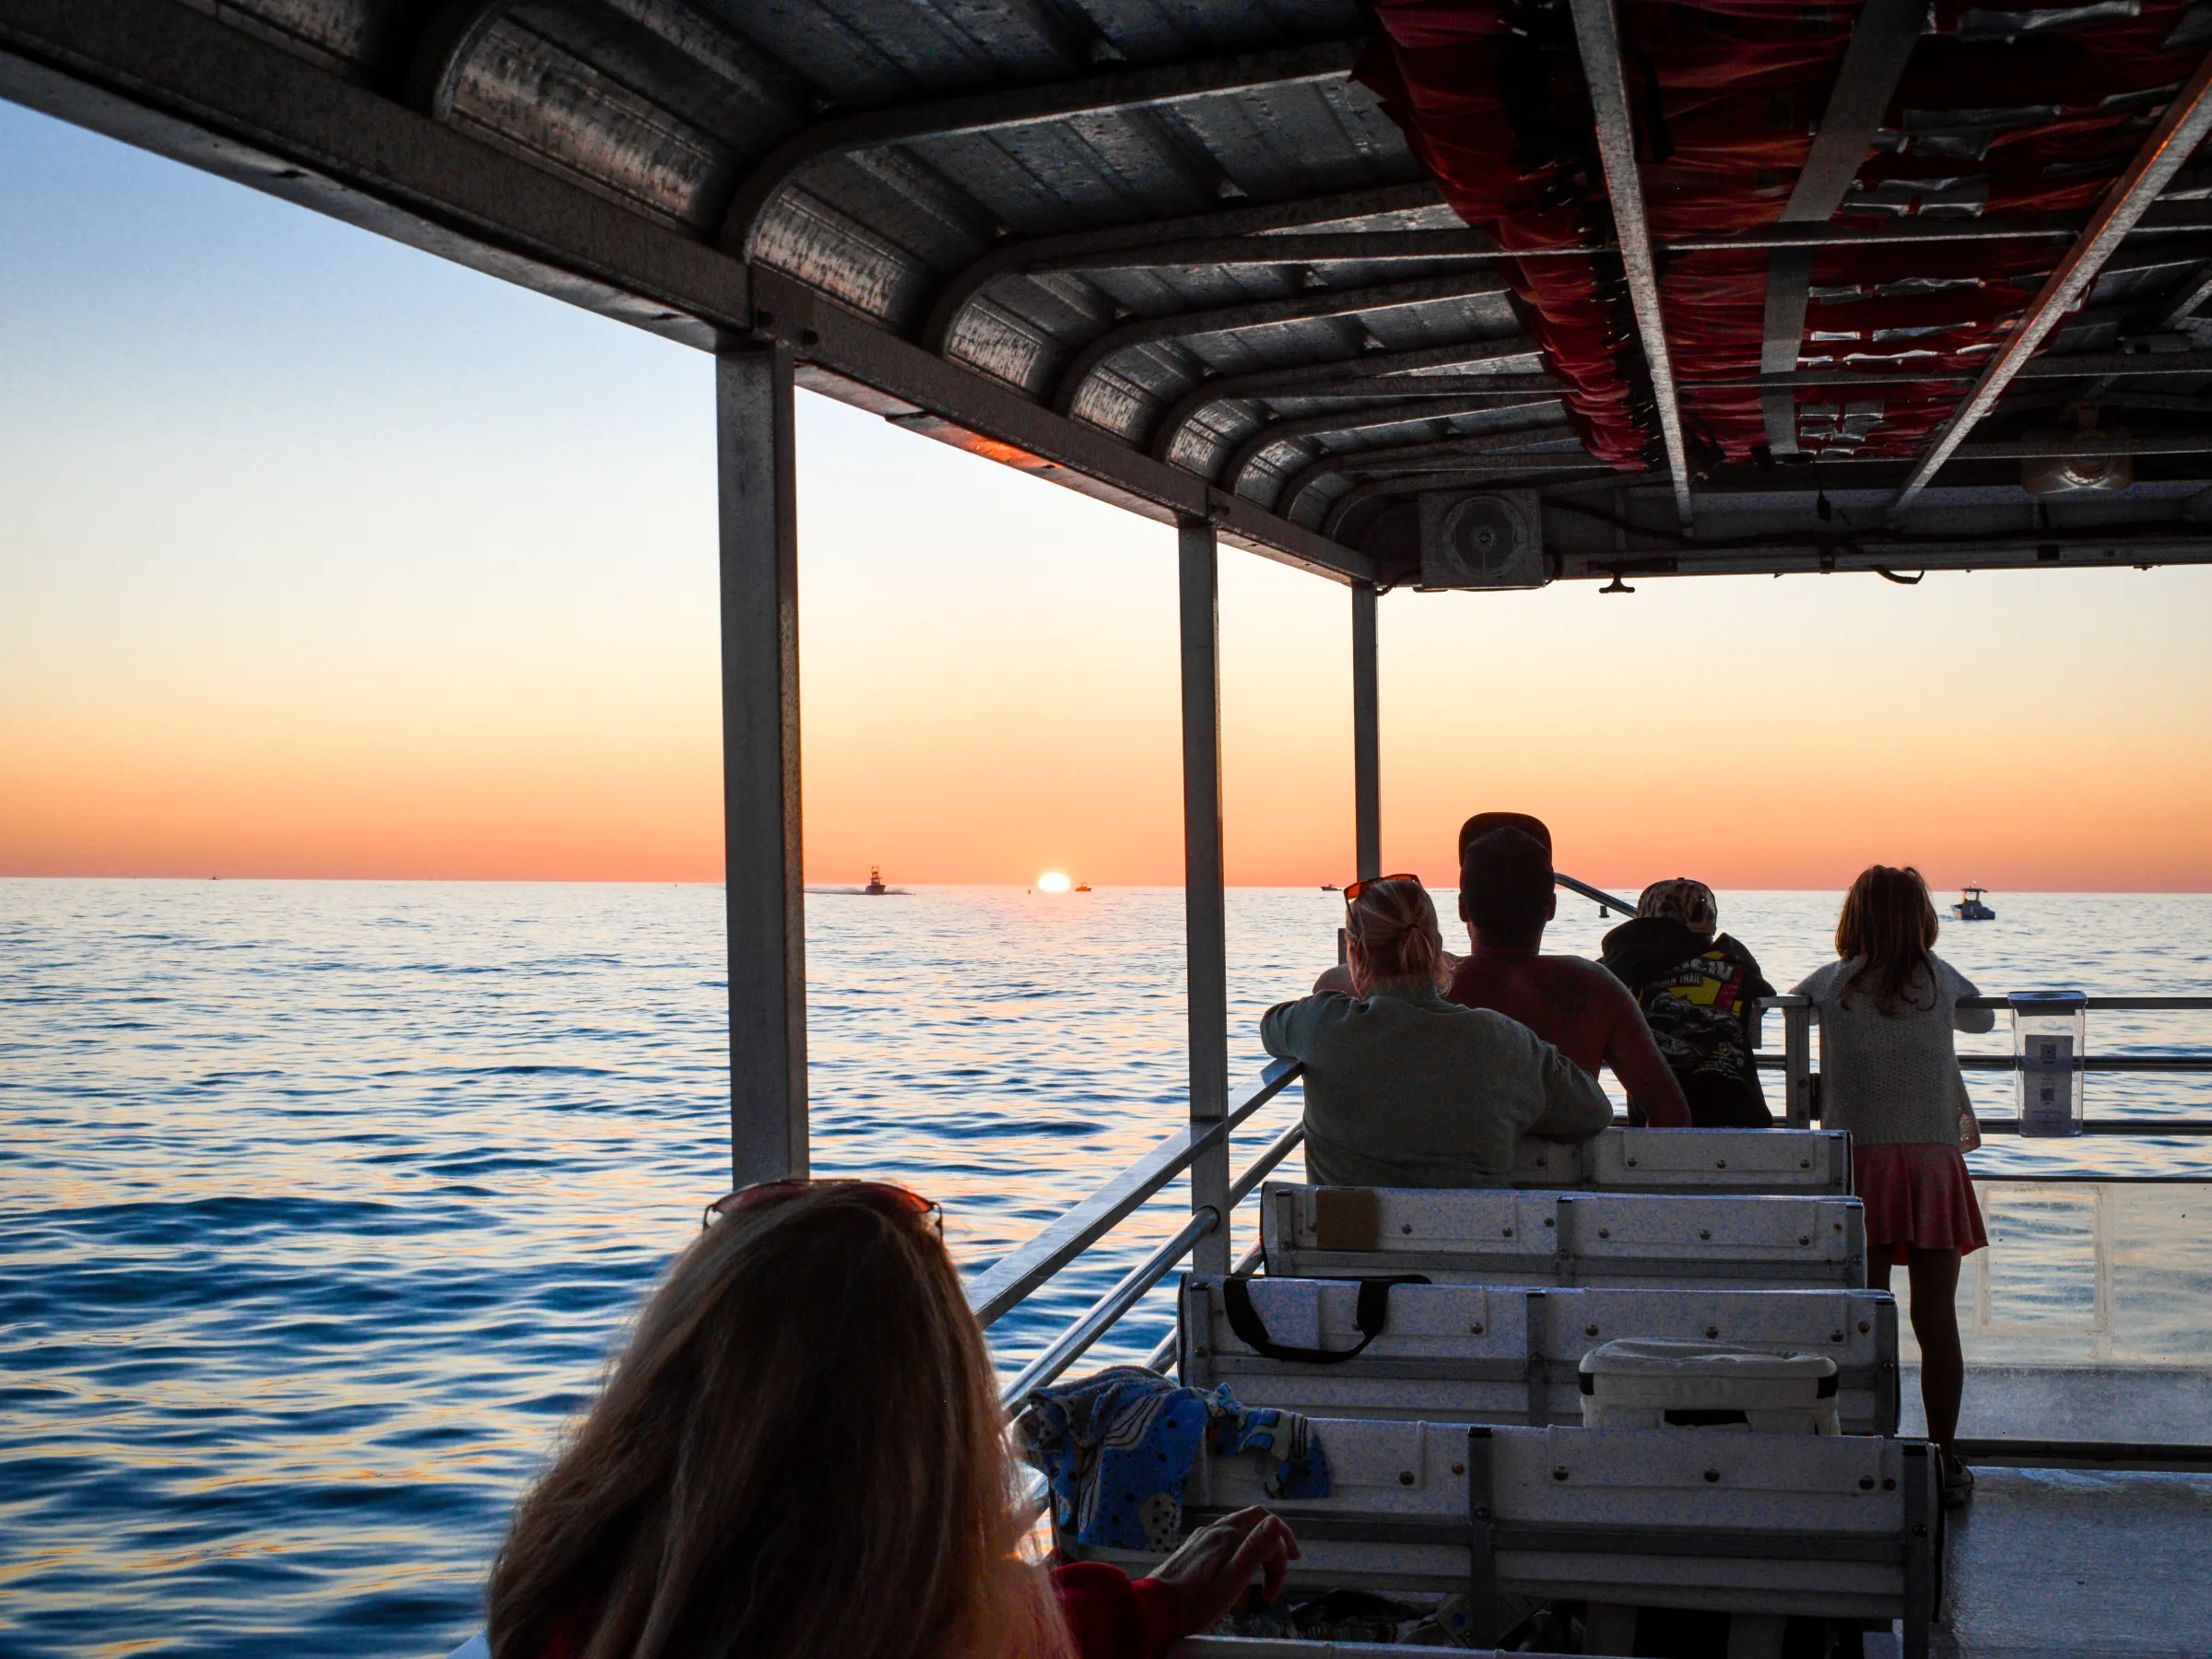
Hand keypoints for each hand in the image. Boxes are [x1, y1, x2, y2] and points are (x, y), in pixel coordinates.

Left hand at [1150, 1506, 1299, 1634]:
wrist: (1156, 1607)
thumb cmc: (1195, 1603)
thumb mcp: (1232, 1581)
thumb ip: (1255, 1550)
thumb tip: (1276, 1523)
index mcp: (1230, 1537)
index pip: (1270, 1538)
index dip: (1279, 1564)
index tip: (1272, 1592)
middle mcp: (1218, 1529)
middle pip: (1257, 1521)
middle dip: (1277, 1540)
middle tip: (1288, 1562)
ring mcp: (1205, 1535)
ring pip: (1241, 1526)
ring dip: (1259, 1542)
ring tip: (1264, 1567)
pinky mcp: (1195, 1544)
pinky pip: (1225, 1535)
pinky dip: (1241, 1545)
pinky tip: (1237, 1565)